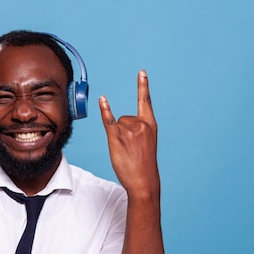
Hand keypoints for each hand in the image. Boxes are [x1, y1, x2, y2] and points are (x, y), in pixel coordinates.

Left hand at [99, 70, 159, 196]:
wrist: (144, 181)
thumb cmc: (143, 165)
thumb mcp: (146, 143)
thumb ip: (138, 129)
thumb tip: (120, 121)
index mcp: (150, 124)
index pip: (145, 101)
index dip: (142, 86)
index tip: (141, 72)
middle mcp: (141, 124)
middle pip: (124, 118)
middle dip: (123, 132)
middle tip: (131, 149)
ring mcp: (129, 130)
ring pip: (116, 124)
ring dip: (117, 137)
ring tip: (126, 151)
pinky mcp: (117, 137)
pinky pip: (108, 120)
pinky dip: (105, 110)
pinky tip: (102, 100)